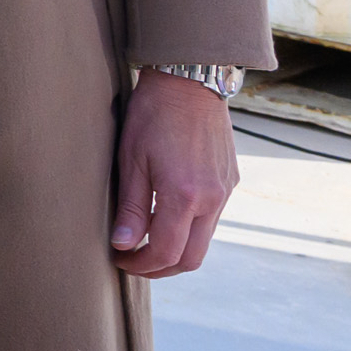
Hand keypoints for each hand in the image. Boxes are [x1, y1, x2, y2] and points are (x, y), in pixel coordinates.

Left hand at [110, 68, 238, 278]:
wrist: (190, 82)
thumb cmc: (153, 115)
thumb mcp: (131, 159)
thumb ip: (129, 206)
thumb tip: (123, 244)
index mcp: (185, 195)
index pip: (165, 252)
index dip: (141, 265)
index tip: (120, 261)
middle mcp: (212, 199)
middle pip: (191, 258)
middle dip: (160, 268)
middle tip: (133, 262)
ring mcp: (226, 192)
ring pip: (204, 241)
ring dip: (176, 251)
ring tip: (145, 242)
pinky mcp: (231, 182)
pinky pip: (212, 219)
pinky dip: (189, 229)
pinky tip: (166, 218)